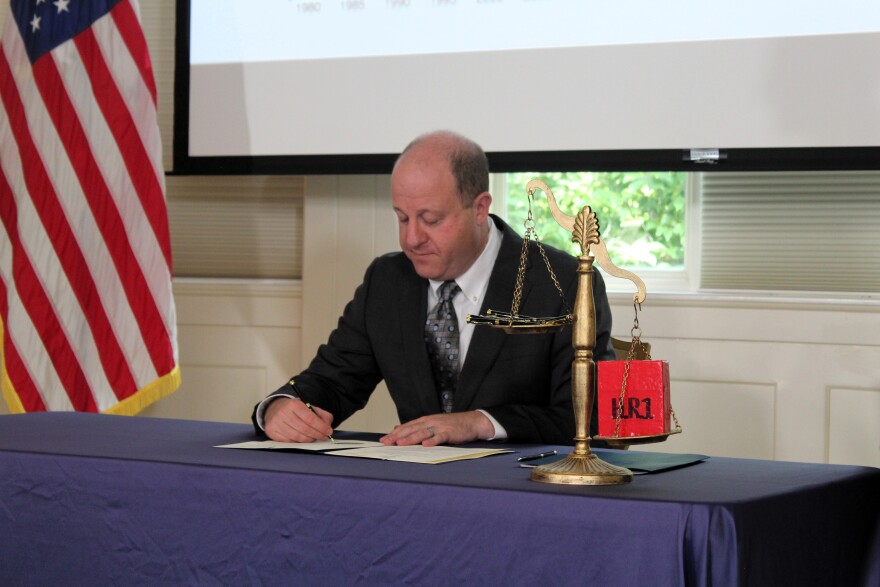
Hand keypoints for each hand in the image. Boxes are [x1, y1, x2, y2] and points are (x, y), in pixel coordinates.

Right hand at [263, 397, 333, 442]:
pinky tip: (302, 438)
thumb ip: (321, 415)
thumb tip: (327, 426)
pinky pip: (289, 441)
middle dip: (317, 434)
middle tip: (324, 436)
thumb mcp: (309, 407)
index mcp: (294, 404)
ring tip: (314, 437)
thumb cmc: (294, 409)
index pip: (310, 418)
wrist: (275, 408)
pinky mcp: (271, 431)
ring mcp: (276, 423)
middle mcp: (283, 413)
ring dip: (309, 439)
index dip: (321, 427)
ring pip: (297, 437)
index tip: (328, 431)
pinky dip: (298, 441)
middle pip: (304, 429)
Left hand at [379, 411, 493, 446]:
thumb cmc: (451, 425)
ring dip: (411, 438)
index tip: (383, 440)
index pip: (407, 427)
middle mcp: (430, 422)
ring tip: (400, 443)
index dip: (394, 433)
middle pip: (411, 429)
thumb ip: (416, 427)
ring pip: (422, 433)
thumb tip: (398, 428)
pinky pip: (439, 437)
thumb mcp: (432, 423)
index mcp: (425, 420)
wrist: (472, 422)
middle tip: (386, 442)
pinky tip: (425, 445)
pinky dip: (432, 441)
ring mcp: (439, 427)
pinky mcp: (449, 433)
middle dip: (398, 436)